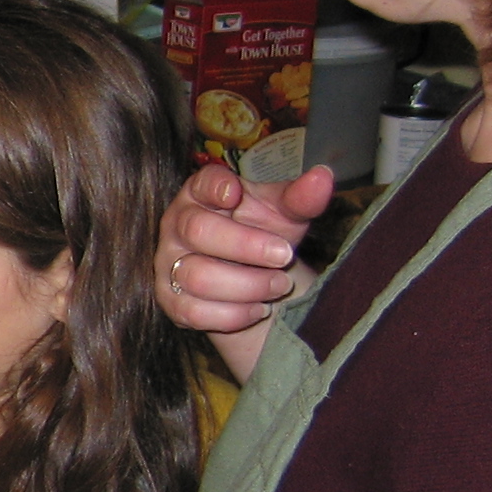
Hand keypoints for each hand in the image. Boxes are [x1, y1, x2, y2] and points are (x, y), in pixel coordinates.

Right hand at [155, 164, 332, 376]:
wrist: (259, 288)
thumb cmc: (268, 240)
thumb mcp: (288, 217)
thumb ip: (301, 199)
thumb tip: (323, 177)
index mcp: (202, 194)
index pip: (200, 183)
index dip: (214, 187)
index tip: (235, 195)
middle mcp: (177, 225)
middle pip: (198, 231)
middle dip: (248, 247)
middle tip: (285, 256)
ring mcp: (168, 264)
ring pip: (198, 277)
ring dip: (248, 286)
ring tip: (279, 286)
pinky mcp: (171, 302)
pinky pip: (195, 312)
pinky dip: (234, 314)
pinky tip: (259, 309)